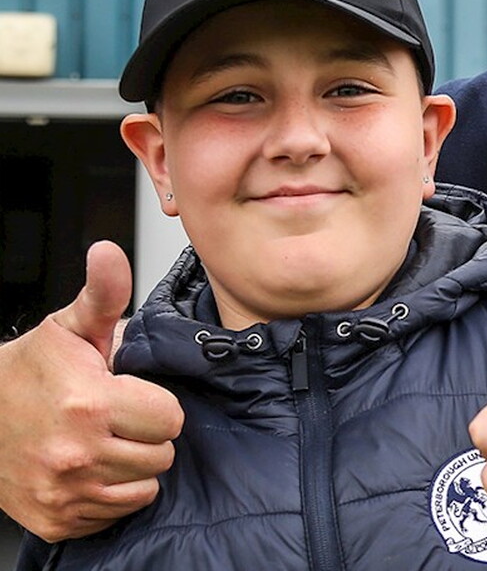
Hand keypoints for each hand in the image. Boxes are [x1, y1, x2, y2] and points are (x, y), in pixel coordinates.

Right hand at [0, 242, 183, 540]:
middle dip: (148, 435)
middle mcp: (77, 453)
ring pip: (143, 488)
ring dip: (133, 467)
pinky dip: (109, 495)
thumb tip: (108, 253)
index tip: (134, 396)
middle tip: (119, 419)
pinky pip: (114, 513)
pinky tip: (90, 469)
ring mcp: (65, 491)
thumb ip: (103, 293)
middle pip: (161, 455)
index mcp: (90, 404)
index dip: (157, 404)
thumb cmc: (28, 373)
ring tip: (105, 442)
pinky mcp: (55, 519)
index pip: (171, 418)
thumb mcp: (69, 329)